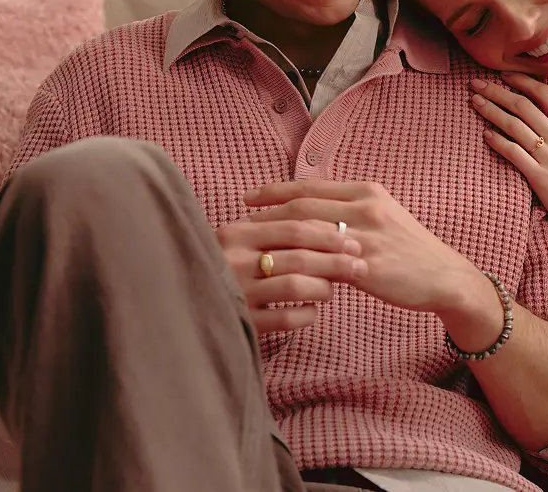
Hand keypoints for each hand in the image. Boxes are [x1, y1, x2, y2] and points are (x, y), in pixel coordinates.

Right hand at [214, 218, 368, 333]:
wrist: (186, 307)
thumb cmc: (227, 268)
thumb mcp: (240, 242)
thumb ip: (272, 230)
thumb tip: (331, 224)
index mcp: (237, 233)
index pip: (294, 226)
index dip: (330, 234)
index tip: (355, 242)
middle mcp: (234, 260)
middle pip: (300, 256)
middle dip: (337, 261)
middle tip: (360, 266)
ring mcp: (238, 293)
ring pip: (296, 286)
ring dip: (324, 287)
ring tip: (333, 289)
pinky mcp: (242, 323)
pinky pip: (286, 319)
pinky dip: (307, 314)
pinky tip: (312, 311)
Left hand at [245, 180, 506, 349]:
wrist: (445, 277)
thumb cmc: (411, 250)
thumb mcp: (384, 216)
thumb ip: (350, 209)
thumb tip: (311, 207)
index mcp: (367, 192)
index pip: (311, 186)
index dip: (275, 191)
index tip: (249, 197)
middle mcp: (366, 209)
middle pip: (303, 206)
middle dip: (266, 213)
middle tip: (239, 222)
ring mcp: (366, 238)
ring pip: (308, 233)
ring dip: (275, 241)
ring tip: (251, 249)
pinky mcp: (367, 267)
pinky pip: (322, 265)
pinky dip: (297, 268)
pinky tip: (278, 275)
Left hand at [470, 72, 547, 247]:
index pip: (545, 94)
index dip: (522, 81)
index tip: (504, 76)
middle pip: (524, 106)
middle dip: (497, 91)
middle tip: (477, 83)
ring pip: (514, 126)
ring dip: (491, 111)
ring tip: (475, 102)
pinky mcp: (540, 177)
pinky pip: (513, 153)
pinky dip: (498, 141)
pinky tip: (485, 134)